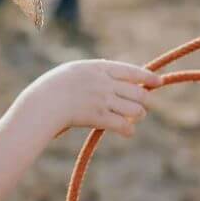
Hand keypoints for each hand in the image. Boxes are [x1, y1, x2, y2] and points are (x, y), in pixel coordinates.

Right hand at [14, 59, 160, 141]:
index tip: (158, 81)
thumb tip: (110, 82)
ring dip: (137, 115)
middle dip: (144, 100)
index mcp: (97, 68)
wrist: (41, 104)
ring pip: (133, 108)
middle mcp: (103, 82)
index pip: (129, 71)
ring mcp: (101, 100)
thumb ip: (93, 75)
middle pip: (136, 91)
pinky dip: (128, 129)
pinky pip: (122, 124)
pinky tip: (128, 132)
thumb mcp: (73, 73)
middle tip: (144, 106)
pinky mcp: (98, 117)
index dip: (146, 76)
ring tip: (134, 118)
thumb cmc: (51, 90)